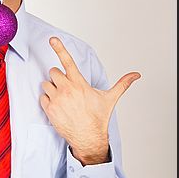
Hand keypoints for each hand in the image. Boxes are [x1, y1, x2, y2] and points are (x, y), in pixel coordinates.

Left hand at [40, 37, 140, 164]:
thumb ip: (122, 84)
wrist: (89, 138)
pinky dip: (47, 101)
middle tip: (67, 88)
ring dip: (52, 89)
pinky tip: (57, 107)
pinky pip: (42, 97)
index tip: (52, 39)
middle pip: (53, 72)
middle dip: (58, 78)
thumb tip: (136, 75)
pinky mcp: (49, 109)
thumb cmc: (98, 118)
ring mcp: (57, 99)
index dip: (60, 48)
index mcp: (80, 83)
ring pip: (46, 84)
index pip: (68, 61)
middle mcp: (67, 89)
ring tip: (62, 99)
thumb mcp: (110, 98)